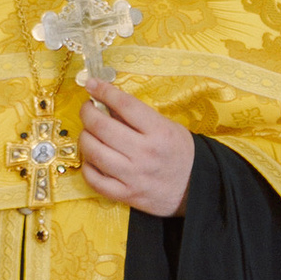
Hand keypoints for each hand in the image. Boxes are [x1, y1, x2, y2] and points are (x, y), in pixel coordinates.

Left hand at [77, 79, 193, 217]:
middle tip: (88, 108)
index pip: (125, 105)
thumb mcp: (166, 126)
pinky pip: (94, 179)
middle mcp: (144, 153)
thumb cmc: (179, 152)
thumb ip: (137, 117)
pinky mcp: (125, 195)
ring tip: (88, 133)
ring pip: (93, 152)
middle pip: (102, 127)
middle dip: (87, 112)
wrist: (195, 188)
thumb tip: (105, 102)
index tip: (92, 84)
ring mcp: (133, 176)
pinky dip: (87, 166)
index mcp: (159, 131)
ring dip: (84, 138)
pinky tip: (92, 158)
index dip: (104, 91)